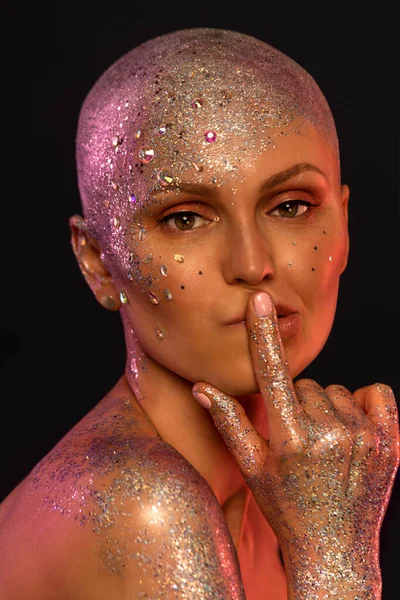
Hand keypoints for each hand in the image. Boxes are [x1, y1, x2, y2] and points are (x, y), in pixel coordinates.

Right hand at [192, 292, 399, 597]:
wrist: (335, 550)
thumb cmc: (286, 508)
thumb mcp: (252, 468)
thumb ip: (228, 422)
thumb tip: (201, 387)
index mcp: (290, 439)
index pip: (272, 373)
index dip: (262, 334)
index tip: (260, 300)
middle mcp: (329, 433)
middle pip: (306, 383)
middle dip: (297, 402)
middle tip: (299, 438)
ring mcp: (364, 436)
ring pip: (335, 390)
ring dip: (327, 407)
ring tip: (324, 442)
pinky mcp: (389, 440)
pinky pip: (375, 392)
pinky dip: (362, 404)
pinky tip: (351, 430)